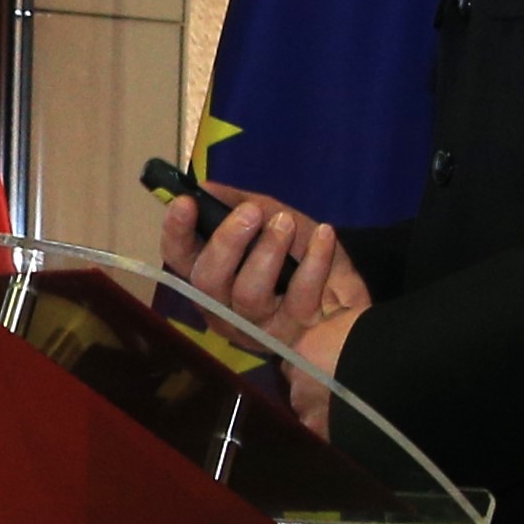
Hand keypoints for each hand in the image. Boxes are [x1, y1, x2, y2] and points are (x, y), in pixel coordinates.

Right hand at [160, 182, 372, 437]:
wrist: (347, 298)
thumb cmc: (300, 259)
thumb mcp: (273, 220)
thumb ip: (239, 205)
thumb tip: (205, 187)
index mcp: (213, 276)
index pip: (179, 258)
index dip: (176, 231)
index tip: (185, 201)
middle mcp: (224, 306)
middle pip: (207, 280)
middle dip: (226, 242)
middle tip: (251, 213)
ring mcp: (256, 326)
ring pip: (248, 294)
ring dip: (268, 252)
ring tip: (287, 223)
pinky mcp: (291, 336)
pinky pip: (298, 298)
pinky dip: (314, 262)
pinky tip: (325, 236)